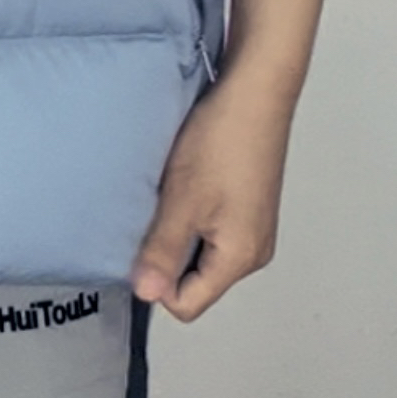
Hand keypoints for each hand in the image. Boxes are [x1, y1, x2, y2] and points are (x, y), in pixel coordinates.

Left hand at [128, 66, 296, 321]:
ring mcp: (252, 229)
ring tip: (170, 197)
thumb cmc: (222, 142)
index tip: (143, 244)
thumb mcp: (182, 201)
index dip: (157, 281)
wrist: (253, 93)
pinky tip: (183, 185)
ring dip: (178, 231)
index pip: (187, 304)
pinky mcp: (247, 207)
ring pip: (199, 253)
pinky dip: (190, 214)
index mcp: (240, 258)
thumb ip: (163, 251)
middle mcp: (253, 251)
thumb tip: (146, 294)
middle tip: (155, 215)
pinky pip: (209, 229)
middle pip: (195, 282)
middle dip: (167, 256)